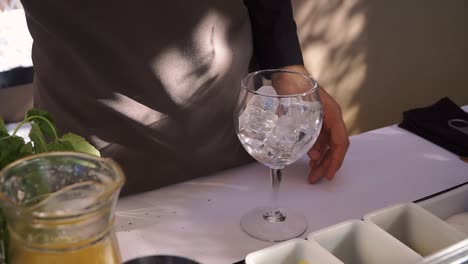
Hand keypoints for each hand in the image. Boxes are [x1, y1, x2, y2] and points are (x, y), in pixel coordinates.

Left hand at [278, 65, 349, 182]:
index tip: (328, 174)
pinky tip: (308, 159)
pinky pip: (319, 139)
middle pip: (334, 146)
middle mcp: (330, 118)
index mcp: (332, 114)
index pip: (340, 143)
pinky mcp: (314, 119)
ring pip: (327, 144)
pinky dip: (315, 150)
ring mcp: (323, 118)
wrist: (286, 71)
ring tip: (311, 173)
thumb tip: (313, 154)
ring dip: (321, 159)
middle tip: (315, 178)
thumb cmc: (293, 85)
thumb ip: (306, 132)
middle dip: (326, 164)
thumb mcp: (298, 110)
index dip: (335, 161)